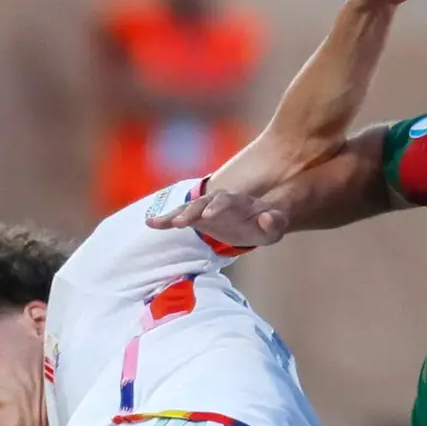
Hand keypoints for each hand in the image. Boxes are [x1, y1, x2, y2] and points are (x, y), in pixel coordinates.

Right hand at [147, 188, 289, 248]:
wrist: (259, 221)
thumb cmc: (268, 224)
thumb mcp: (276, 225)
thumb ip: (274, 221)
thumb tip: (266, 218)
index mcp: (238, 202)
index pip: (226, 200)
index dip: (217, 207)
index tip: (208, 217)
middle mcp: (219, 202)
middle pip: (203, 203)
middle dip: (192, 211)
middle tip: (180, 223)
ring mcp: (206, 210)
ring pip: (188, 209)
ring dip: (174, 215)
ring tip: (157, 223)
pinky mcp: (197, 219)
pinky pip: (179, 218)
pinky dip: (166, 220)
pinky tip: (150, 223)